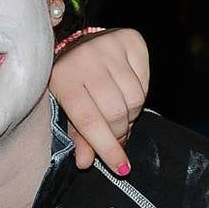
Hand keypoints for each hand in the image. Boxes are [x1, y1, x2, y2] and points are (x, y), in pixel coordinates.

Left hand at [50, 27, 148, 171]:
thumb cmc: (69, 80)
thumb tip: (86, 162)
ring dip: (130, 115)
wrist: (76, 41)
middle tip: (117, 138)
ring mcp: (109, 46)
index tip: (120, 167)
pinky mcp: (131, 39)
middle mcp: (85, 58)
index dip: (106, 147)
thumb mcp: (64, 107)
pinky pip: (146, 80)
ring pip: (135, 98)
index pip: (89, 120)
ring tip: (119, 113)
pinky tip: (125, 91)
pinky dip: (140, 93)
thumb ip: (77, 134)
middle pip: (115, 112)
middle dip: (119, 133)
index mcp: (62, 78)